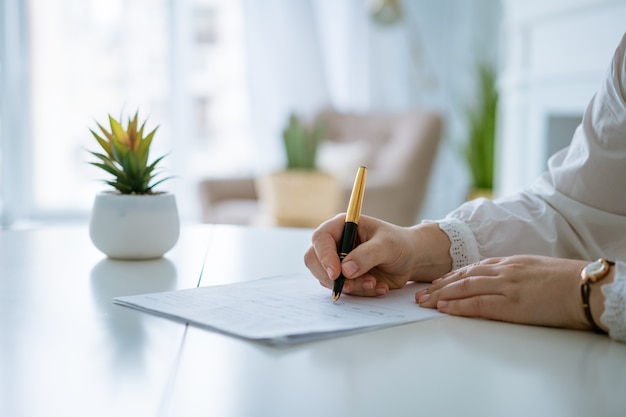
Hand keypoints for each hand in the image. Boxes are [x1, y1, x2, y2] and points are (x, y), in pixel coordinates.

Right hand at [304, 214, 451, 296]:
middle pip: (313, 260)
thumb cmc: (399, 244)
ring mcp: (338, 262)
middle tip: (349, 286)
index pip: (320, 239)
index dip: (324, 256)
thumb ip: (367, 255)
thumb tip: (345, 269)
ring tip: (375, 283)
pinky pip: (342, 289)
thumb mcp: (387, 245)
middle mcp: (335, 243)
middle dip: (330, 277)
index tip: (336, 273)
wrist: (410, 259)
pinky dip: (359, 292)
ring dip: (350, 286)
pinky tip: (378, 286)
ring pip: (327, 279)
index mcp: (341, 226)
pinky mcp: (344, 278)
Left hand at [416, 255, 595, 329]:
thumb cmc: (568, 282)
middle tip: (420, 293)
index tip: (437, 282)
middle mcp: (504, 271)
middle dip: (439, 285)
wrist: (585, 288)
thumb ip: (518, 274)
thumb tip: (507, 284)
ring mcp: (505, 286)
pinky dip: (458, 306)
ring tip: (423, 301)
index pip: (473, 268)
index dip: (452, 276)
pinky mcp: (510, 304)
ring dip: (440, 295)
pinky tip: (444, 308)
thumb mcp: (538, 270)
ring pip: (464, 288)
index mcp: (511, 263)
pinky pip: (477, 304)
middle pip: (463, 277)